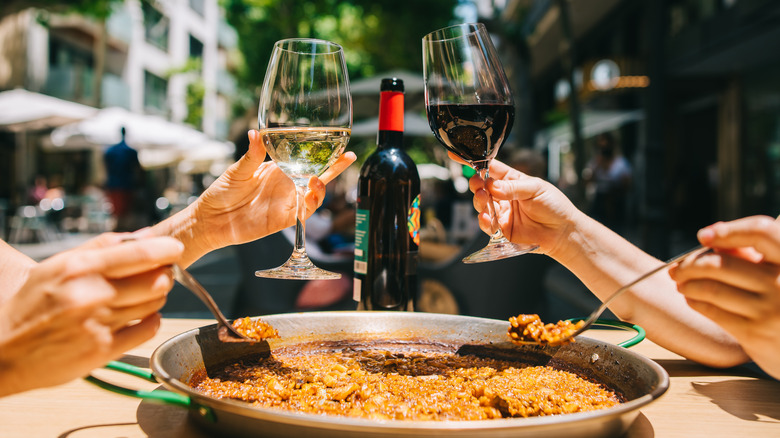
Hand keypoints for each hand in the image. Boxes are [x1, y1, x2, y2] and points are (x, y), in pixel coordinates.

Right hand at [0, 234, 182, 395]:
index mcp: (79, 267)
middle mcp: (91, 294)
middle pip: (157, 279)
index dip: (167, 249)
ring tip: (138, 297)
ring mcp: (98, 324)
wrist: (3, 350)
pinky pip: (148, 329)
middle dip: (164, 274)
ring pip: (155, 303)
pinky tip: (137, 317)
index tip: (174, 248)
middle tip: (157, 274)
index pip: (141, 254)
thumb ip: (103, 247)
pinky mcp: (103, 350)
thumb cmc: (33, 303)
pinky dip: (150, 321)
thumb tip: (144, 235)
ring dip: (155, 298)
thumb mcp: (59, 265)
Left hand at [158, 130, 355, 263]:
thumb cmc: (222, 192)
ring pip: (314, 196)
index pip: (304, 159)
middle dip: (335, 168)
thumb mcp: (237, 170)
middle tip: (347, 157)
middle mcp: (286, 185)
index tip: (337, 143)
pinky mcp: (283, 220)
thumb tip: (255, 133)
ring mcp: (286, 203)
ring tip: (317, 180)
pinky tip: (310, 196)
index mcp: (277, 169)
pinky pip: (303, 214)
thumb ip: (251, 155)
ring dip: (321, 188)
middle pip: (317, 176)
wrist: (211, 219)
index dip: (322, 153)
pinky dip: (310, 206)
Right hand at [464, 156, 583, 257]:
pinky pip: (487, 225)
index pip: (490, 168)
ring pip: (481, 205)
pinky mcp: (501, 230)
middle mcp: (503, 195)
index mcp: (512, 180)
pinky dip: (484, 221)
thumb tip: (492, 186)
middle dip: (476, 184)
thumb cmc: (554, 206)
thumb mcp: (536, 189)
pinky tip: (487, 218)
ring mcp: (502, 212)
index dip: (475, 162)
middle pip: (481, 187)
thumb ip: (513, 188)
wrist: (562, 232)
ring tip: (483, 199)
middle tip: (478, 185)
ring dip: (479, 201)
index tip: (458, 155)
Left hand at [669, 216, 779, 378]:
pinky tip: (690, 297)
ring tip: (680, 282)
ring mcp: (771, 310)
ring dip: (687, 283)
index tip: (703, 236)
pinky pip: (712, 311)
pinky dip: (694, 301)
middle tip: (677, 267)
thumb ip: (750, 254)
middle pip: (722, 263)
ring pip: (711, 288)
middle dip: (690, 264)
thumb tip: (711, 236)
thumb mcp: (775, 273)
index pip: (762, 232)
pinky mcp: (755, 334)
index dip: (729, 231)